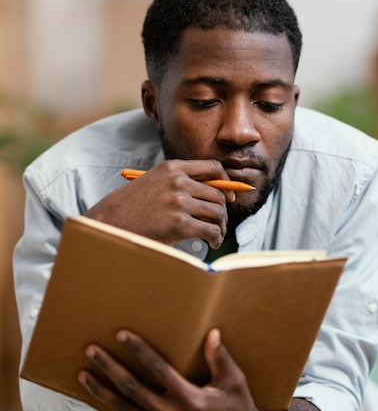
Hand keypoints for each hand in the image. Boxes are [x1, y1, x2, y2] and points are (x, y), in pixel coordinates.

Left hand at [78, 328, 272, 410]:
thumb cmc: (237, 410)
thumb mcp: (235, 382)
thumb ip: (220, 358)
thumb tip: (212, 334)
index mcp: (190, 399)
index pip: (158, 370)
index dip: (139, 350)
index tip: (122, 334)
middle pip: (131, 389)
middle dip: (109, 368)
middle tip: (91, 350)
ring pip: (124, 410)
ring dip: (102, 392)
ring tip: (84, 375)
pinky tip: (105, 399)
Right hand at [84, 159, 235, 248]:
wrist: (112, 222)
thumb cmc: (134, 206)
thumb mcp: (155, 182)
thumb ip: (181, 181)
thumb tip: (215, 193)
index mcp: (173, 168)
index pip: (213, 167)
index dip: (227, 182)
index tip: (230, 195)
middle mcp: (179, 182)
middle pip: (218, 195)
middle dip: (223, 211)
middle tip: (220, 222)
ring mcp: (179, 202)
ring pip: (217, 213)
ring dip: (221, 226)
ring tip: (216, 235)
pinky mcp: (180, 223)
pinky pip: (210, 230)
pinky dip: (216, 238)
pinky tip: (212, 243)